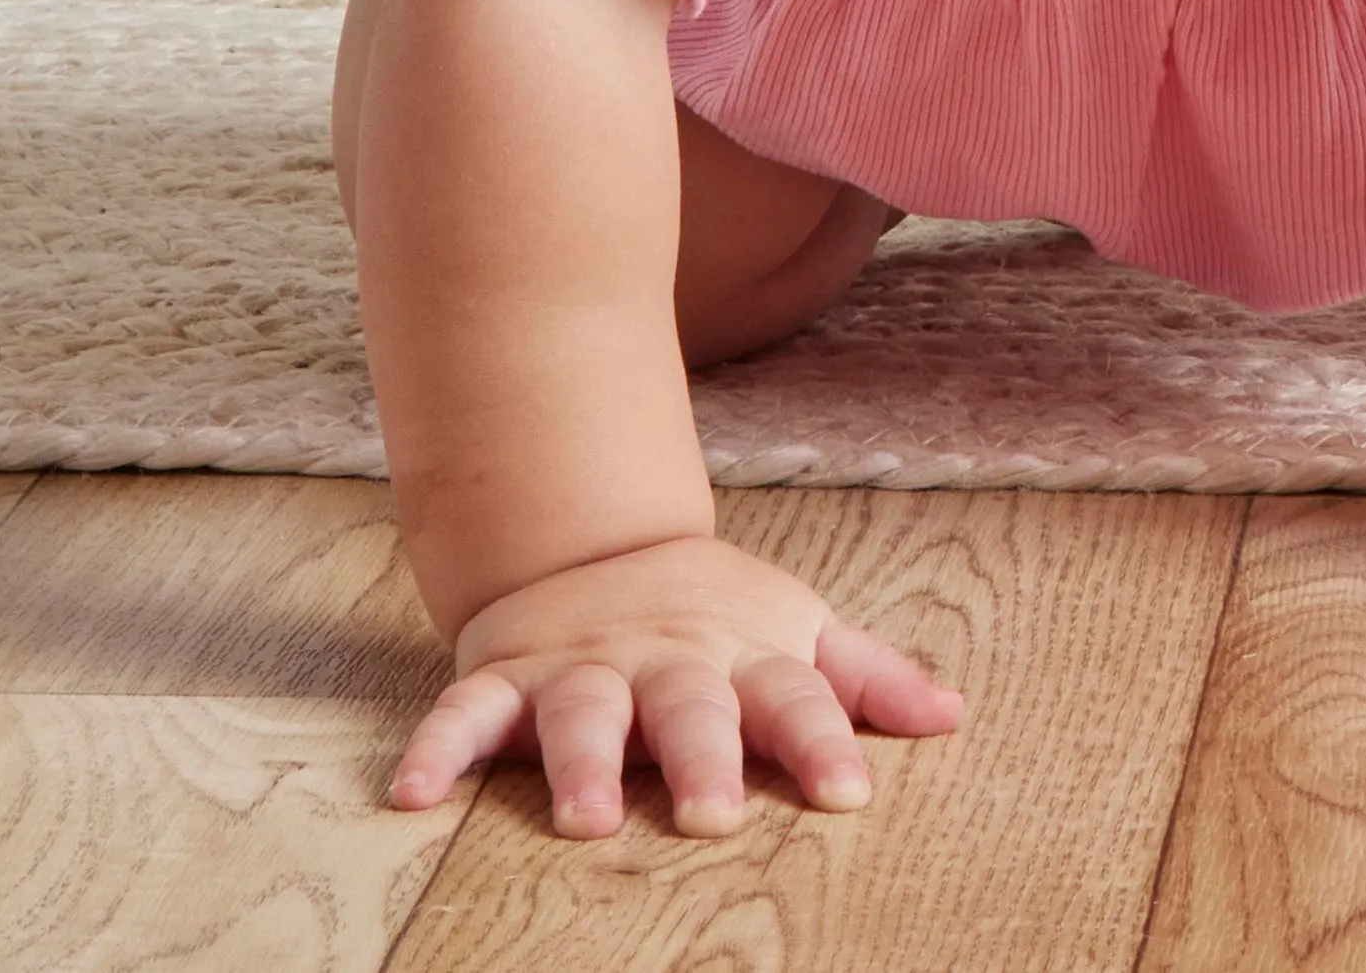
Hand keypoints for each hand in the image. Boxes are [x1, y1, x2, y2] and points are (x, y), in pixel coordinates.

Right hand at [391, 531, 965, 836]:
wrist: (593, 547)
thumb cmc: (713, 619)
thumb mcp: (796, 632)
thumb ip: (867, 679)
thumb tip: (953, 717)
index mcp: (743, 652)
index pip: (796, 695)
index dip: (824, 740)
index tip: (851, 791)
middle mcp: (664, 659)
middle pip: (690, 703)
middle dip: (703, 755)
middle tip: (715, 815)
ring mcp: (582, 665)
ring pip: (581, 710)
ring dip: (582, 762)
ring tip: (587, 818)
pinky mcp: (506, 676)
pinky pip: (466, 711)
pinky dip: (439, 747)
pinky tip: (412, 795)